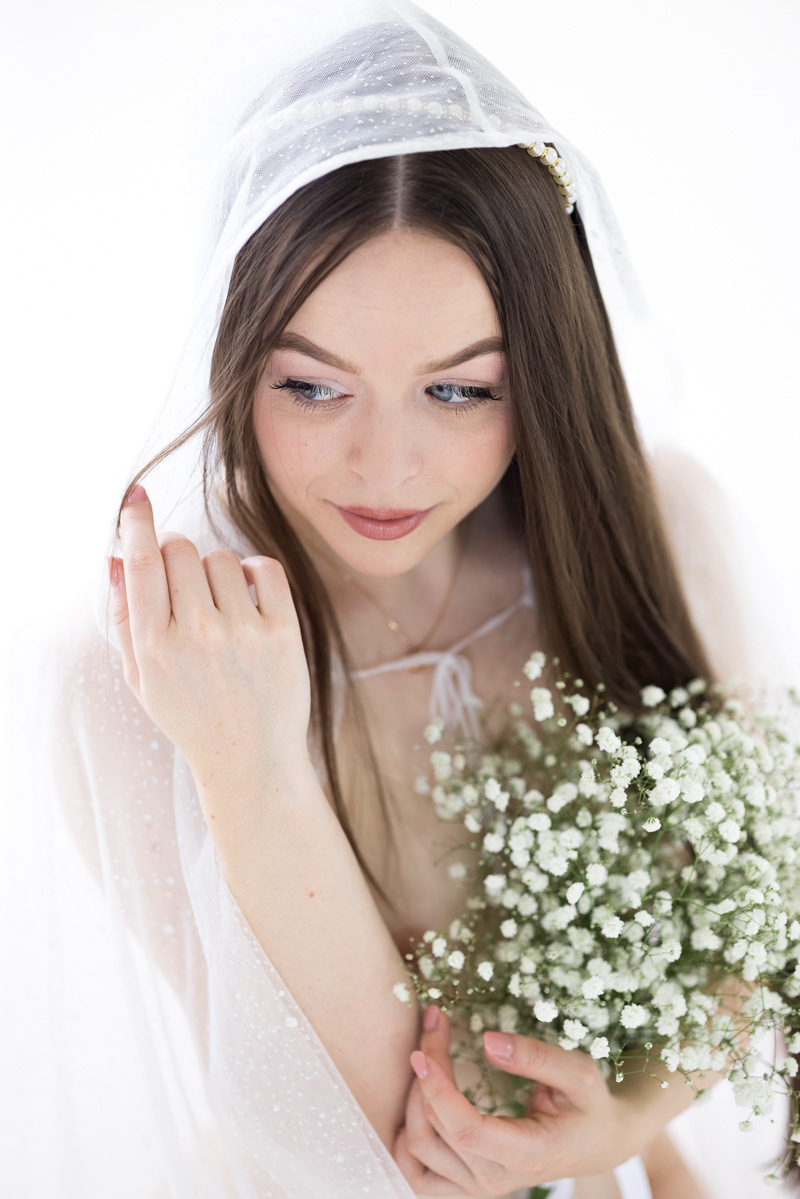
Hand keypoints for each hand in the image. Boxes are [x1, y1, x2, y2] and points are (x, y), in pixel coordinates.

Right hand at [109, 484, 311, 790]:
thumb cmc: (191, 716)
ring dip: (217, 572)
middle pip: (181, 549)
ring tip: (220, 607)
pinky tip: (250, 597)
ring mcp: (244, 633)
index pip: (141, 563)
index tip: (136, 497)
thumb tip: (118, 556)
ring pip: (222, 558)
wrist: (250, 761)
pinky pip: (266, 569)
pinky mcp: (283, 633)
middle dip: (178, 555)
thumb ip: (126, 617)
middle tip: (184, 584)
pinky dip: (256, 572)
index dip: (136, 523)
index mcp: (155, 646)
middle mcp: (198, 635)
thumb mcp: (143, 676)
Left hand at [392, 1007, 645, 1195]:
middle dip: (428, 1071)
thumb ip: (536, 1057)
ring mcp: (478, 1188)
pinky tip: (415, 1103)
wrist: (596, 1142)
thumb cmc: (588, 1104)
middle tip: (435, 1023)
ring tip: (427, 1054)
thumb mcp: (579, 1073)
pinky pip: (417, 1174)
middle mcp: (497, 1179)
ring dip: (413, 1099)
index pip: (467, 1129)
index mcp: (527, 1155)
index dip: (438, 1089)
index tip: (424, 1048)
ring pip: (419, 1149)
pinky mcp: (466, 1186)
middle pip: (438, 1128)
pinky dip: (405, 1140)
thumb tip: (487, 1042)